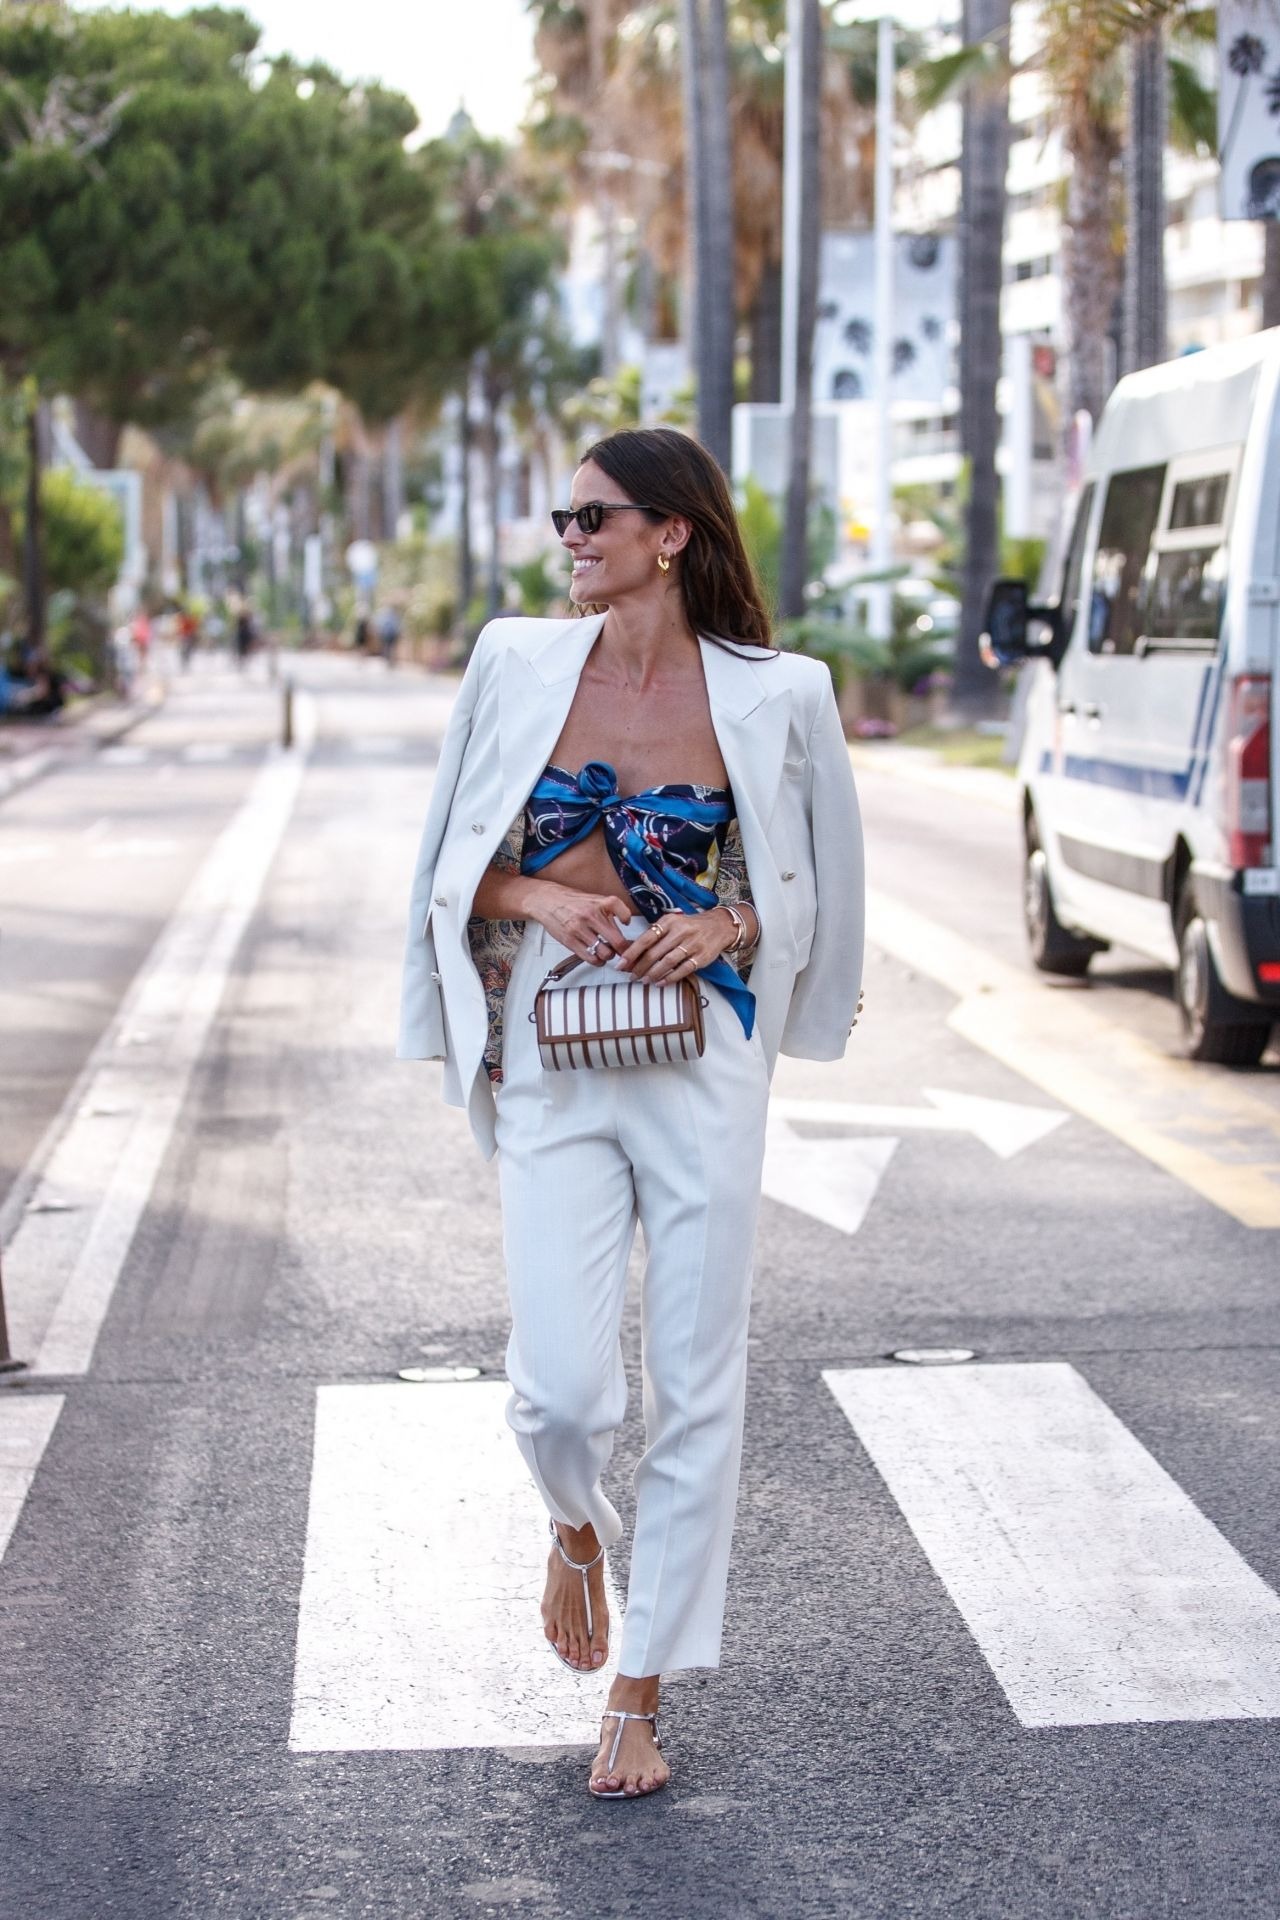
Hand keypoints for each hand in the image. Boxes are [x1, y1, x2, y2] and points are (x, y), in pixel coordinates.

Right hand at [528, 880, 631, 964]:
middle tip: (623, 952)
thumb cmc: (572, 901)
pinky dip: (597, 961)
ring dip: (609, 956)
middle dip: (623, 949)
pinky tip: (597, 957)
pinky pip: (590, 958)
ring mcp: (580, 929)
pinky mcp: (570, 941)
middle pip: (617, 941)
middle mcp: (591, 916)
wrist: (547, 901)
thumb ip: (609, 911)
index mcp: (600, 903)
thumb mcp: (594, 899)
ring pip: (605, 953)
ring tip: (607, 953)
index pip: (624, 914)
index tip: (628, 928)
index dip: (628, 921)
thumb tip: (626, 925)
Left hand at [616, 908, 735, 982]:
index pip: (646, 938)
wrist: (719, 926)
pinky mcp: (701, 957)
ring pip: (668, 962)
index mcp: (669, 922)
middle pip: (655, 952)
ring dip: (654, 973)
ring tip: (644, 981)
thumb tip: (631, 953)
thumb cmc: (689, 926)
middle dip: (640, 967)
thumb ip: (654, 936)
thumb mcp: (672, 924)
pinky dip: (670, 978)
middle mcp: (680, 931)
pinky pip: (683, 970)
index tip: (621, 964)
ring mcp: (692, 944)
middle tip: (632, 976)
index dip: (631, 953)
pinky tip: (660, 983)